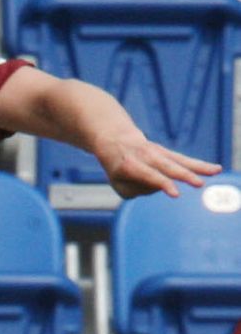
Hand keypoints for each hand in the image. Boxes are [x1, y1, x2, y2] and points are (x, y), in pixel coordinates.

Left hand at [99, 138, 220, 199]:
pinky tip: (215, 169)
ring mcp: (158, 152)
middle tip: (200, 184)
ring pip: (181, 160)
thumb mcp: (120, 185)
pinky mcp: (167, 152)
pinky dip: (198, 165)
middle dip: (185, 176)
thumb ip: (139, 191)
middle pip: (169, 167)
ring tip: (216, 171)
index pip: (149, 176)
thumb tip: (160, 187)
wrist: (117, 139)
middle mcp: (147, 156)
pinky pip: (184, 160)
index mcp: (131, 165)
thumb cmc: (117, 168)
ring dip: (199, 167)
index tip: (176, 194)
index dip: (163, 184)